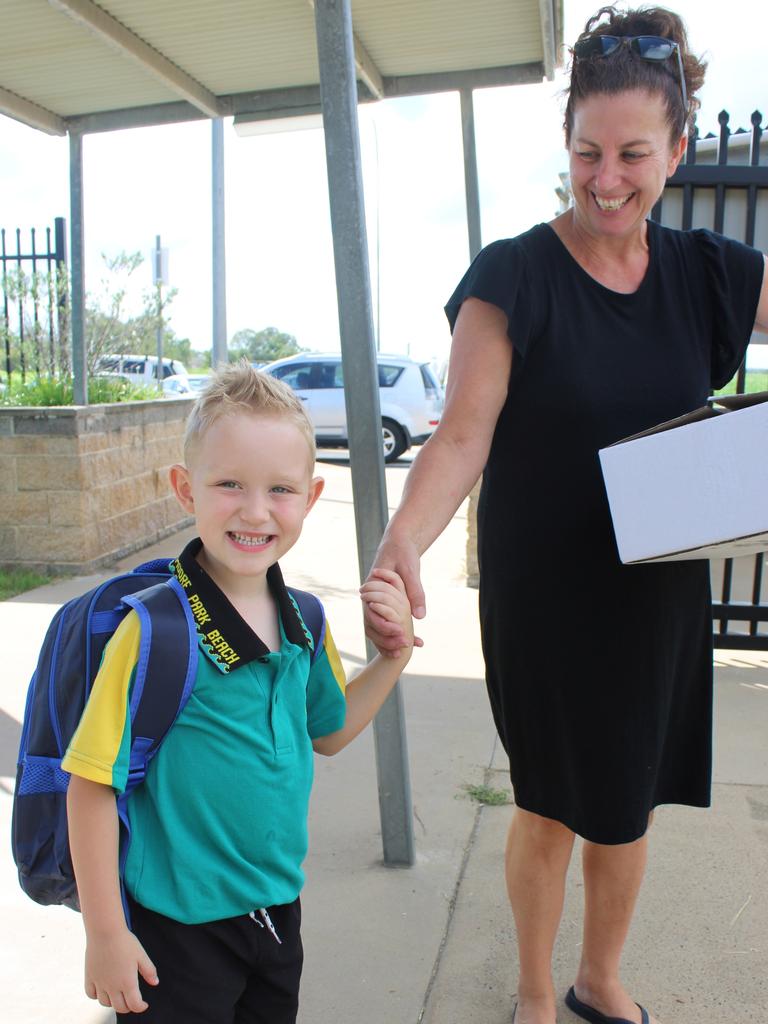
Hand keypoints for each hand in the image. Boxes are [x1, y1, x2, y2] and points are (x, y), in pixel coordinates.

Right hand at [84, 927, 158, 1013]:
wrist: (105, 931)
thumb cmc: (125, 942)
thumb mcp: (141, 955)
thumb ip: (149, 970)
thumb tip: (155, 983)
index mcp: (127, 982)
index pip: (134, 1005)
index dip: (141, 1007)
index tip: (144, 1004)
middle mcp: (112, 986)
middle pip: (120, 1008)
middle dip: (128, 1007)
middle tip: (132, 1000)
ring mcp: (99, 983)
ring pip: (105, 1003)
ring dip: (113, 1002)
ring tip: (119, 994)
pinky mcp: (89, 977)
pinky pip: (91, 994)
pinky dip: (97, 996)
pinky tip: (103, 990)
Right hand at [365, 534, 424, 654]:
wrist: (399, 543)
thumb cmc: (402, 552)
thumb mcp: (410, 569)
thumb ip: (414, 591)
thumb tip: (420, 617)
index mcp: (371, 589)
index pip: (372, 614)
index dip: (385, 627)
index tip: (400, 635)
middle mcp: (370, 598)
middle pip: (371, 626)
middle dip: (386, 640)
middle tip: (403, 648)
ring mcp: (375, 604)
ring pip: (376, 629)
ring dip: (387, 643)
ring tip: (402, 654)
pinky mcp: (384, 607)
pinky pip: (385, 625)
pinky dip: (393, 636)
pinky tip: (409, 645)